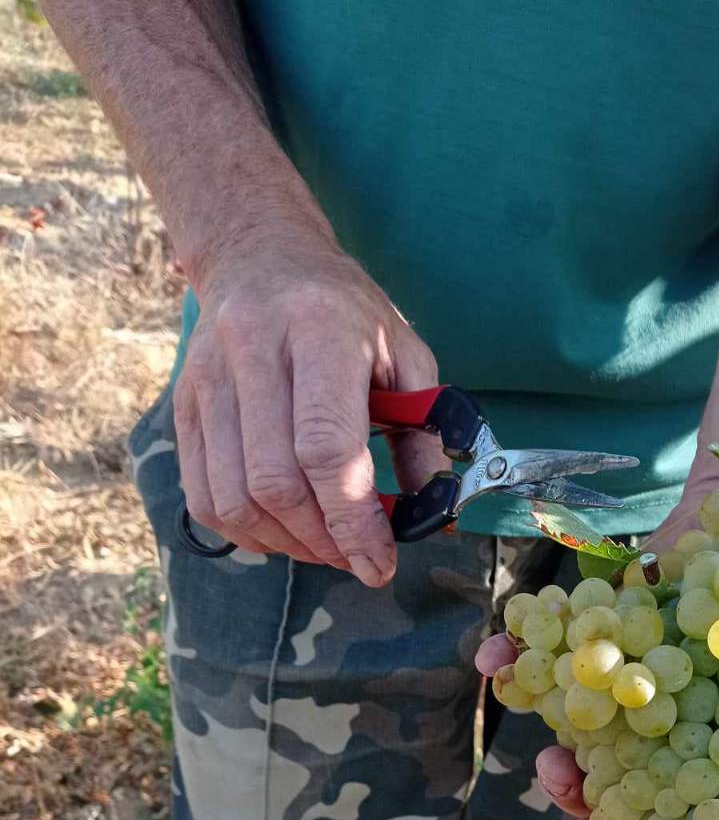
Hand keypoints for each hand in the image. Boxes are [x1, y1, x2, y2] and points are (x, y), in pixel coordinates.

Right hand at [173, 225, 444, 584]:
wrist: (259, 256)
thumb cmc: (345, 313)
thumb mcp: (404, 355)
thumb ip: (423, 436)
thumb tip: (436, 519)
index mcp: (320, 329)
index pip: (325, 448)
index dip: (352, 520)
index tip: (378, 563)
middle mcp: (252, 349)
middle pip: (276, 482)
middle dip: (322, 541)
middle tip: (355, 557)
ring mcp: (207, 379)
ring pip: (234, 498)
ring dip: (286, 544)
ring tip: (324, 546)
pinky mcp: (183, 405)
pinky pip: (203, 496)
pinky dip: (247, 532)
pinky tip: (284, 532)